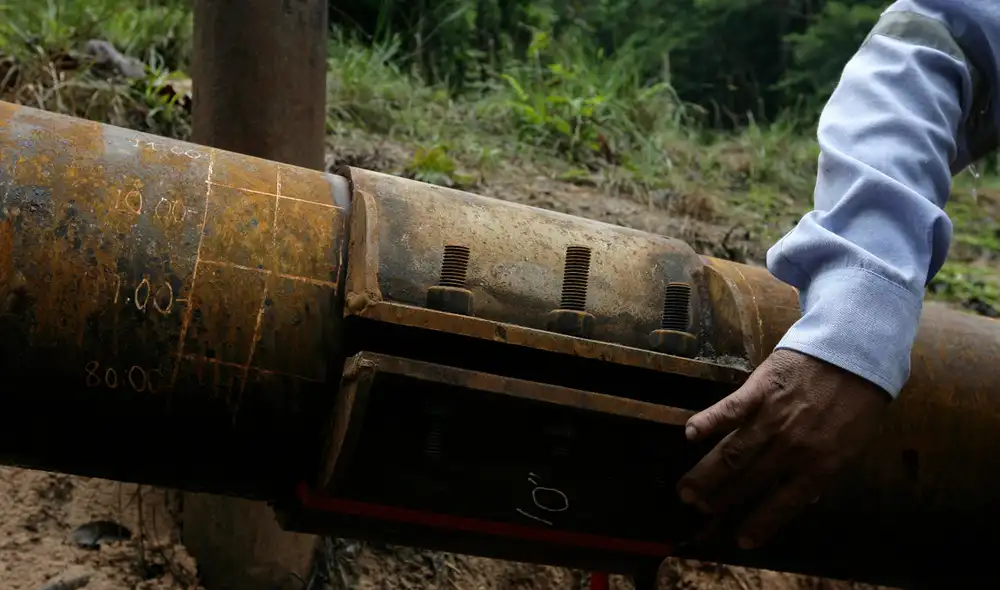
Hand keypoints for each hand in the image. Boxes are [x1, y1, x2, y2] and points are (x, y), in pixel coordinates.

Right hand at [676, 348, 890, 549]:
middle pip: (749, 480)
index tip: (741, 540)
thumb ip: (827, 470)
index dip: (761, 523)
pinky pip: (730, 410)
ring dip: (707, 473)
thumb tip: (809, 496)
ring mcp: (774, 418)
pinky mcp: (760, 390)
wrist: (855, 351)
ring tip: (686, 490)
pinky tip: (690, 435)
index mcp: (820, 464)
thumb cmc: (857, 399)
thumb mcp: (853, 443)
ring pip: (733, 453)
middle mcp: (792, 447)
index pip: (784, 503)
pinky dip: (708, 422)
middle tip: (697, 508)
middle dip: (721, 499)